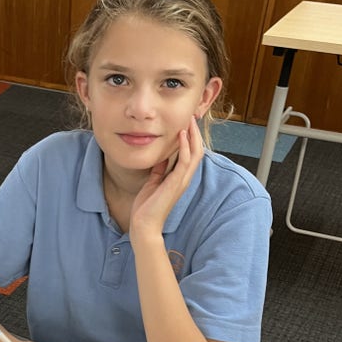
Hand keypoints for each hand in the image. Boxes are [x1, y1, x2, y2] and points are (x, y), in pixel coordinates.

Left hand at [130, 116, 203, 244]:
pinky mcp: (176, 183)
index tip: (186, 123)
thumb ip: (159, 171)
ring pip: (195, 153)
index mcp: (179, 178)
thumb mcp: (153, 183)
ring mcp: (181, 181)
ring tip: (189, 120)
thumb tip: (161, 159)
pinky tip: (182, 134)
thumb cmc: (147, 207)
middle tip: (191, 117)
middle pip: (197, 150)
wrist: (144, 224)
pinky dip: (185, 146)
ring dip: (193, 135)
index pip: (190, 154)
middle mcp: (184, 178)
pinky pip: (185, 161)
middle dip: (195, 133)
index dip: (190, 138)